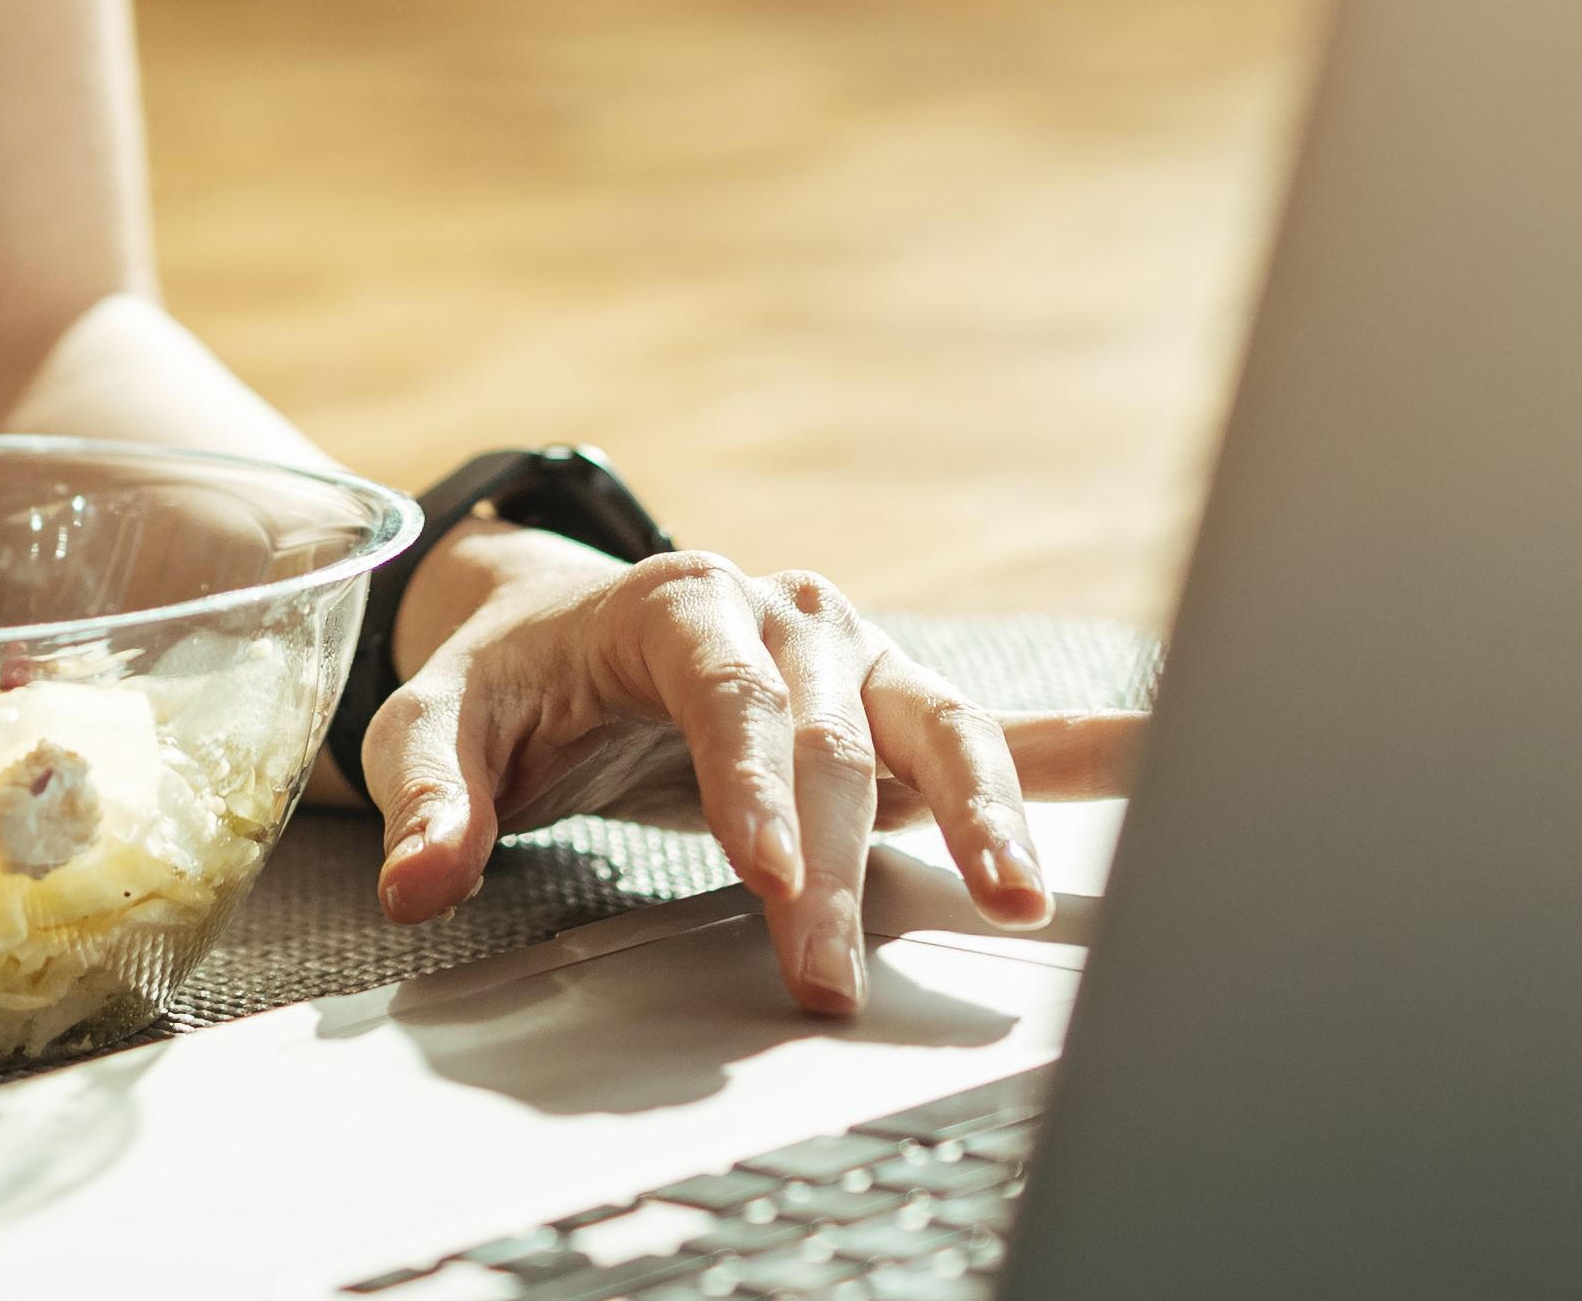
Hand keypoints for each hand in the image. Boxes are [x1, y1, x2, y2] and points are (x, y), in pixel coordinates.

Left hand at [355, 528, 1146, 1015]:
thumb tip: (416, 878)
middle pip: (826, 739)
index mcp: (677, 602)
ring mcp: (853, 653)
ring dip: (982, 813)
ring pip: (932, 725)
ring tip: (1018, 902)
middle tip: (825, 978)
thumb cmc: (511, 680)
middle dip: (833, 864)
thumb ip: (431, 799)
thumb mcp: (441, 721)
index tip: (765, 877)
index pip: (727, 691)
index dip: (748, 781)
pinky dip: (1082, 744)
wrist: (564, 625)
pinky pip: (996, 724)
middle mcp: (784, 615)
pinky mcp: (893, 702)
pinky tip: (1165, 757)